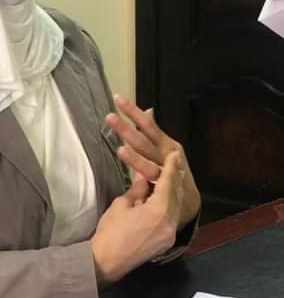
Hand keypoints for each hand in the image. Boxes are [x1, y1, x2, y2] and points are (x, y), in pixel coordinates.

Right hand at [90, 151, 184, 285]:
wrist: (106, 262)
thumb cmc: (110, 232)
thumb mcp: (121, 205)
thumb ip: (136, 190)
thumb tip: (143, 177)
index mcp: (159, 211)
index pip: (168, 184)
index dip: (171, 168)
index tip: (174, 155)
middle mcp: (170, 223)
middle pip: (176, 196)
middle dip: (176, 179)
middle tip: (176, 164)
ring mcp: (170, 234)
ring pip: (176, 208)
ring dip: (174, 193)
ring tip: (172, 179)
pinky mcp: (166, 242)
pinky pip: (172, 219)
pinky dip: (170, 206)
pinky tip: (165, 199)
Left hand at [105, 94, 200, 228]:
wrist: (188, 198)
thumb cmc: (172, 169)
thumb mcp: (165, 147)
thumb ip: (153, 131)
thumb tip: (148, 110)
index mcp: (165, 142)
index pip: (147, 123)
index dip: (133, 112)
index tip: (118, 99)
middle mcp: (166, 154)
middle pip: (144, 139)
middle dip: (127, 129)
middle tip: (110, 118)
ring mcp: (166, 170)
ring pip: (148, 162)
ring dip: (135, 157)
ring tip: (120, 149)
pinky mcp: (165, 187)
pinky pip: (152, 181)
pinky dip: (144, 178)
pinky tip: (133, 174)